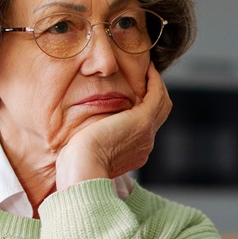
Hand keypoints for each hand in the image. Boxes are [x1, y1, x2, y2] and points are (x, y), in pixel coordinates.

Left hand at [54, 63, 170, 190]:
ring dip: (156, 84)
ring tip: (148, 68)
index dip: (142, 108)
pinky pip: (156, 95)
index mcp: (133, 153)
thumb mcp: (86, 152)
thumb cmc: (76, 165)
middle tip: (146, 76)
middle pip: (159, 114)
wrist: (83, 171)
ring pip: (161, 104)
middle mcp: (144, 144)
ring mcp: (146, 133)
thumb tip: (84, 134)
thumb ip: (92, 141)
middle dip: (154, 94)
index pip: (145, 127)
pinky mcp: (141, 122)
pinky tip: (148, 68)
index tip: (133, 93)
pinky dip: (154, 80)